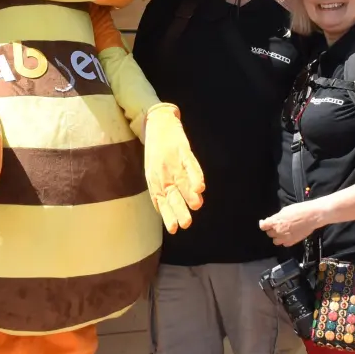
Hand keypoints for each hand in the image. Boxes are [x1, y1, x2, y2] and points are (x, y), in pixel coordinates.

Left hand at [142, 103, 204, 234]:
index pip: (162, 202)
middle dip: (179, 209)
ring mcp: (173, 162)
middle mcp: (163, 174)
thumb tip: (170, 212)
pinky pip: (190, 165)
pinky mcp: (183, 150)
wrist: (157, 124)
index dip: (168, 215)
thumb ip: (163, 191)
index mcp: (155, 182)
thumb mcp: (153, 173)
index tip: (174, 229)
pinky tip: (201, 185)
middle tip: (186, 223)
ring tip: (197, 205)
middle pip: (173, 195)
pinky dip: (195, 175)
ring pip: (182, 181)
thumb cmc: (156, 153)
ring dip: (190, 193)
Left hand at [260, 202, 325, 246]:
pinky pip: (284, 244)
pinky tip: (288, 236)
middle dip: (271, 230)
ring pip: (275, 241)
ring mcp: (285, 238)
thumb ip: (276, 217)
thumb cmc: (299, 210)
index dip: (263, 224)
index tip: (264, 223)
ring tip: (282, 232)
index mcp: (275, 221)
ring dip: (277, 237)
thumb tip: (272, 221)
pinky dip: (285, 241)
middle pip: (269, 234)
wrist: (312, 216)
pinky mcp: (292, 242)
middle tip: (276, 226)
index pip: (263, 226)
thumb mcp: (284, 210)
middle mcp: (278, 231)